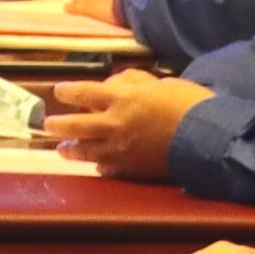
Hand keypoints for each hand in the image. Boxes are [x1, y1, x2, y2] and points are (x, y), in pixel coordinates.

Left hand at [31, 70, 213, 177]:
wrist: (207, 138)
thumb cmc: (189, 104)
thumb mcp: (162, 83)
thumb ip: (136, 84)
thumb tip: (120, 84)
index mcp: (122, 98)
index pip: (84, 93)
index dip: (69, 92)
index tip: (59, 92)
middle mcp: (114, 124)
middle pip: (77, 125)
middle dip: (59, 125)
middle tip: (47, 125)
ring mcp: (120, 150)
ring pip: (87, 151)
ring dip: (72, 150)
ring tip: (62, 150)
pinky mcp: (131, 169)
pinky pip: (108, 169)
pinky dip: (101, 166)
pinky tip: (98, 167)